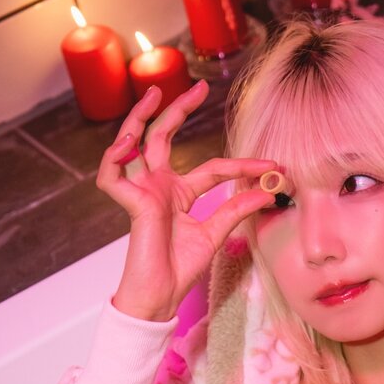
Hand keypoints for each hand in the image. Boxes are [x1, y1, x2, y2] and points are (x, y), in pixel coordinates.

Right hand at [96, 82, 275, 320]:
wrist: (161, 296)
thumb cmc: (180, 270)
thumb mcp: (215, 234)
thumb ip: (236, 210)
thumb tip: (266, 191)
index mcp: (180, 194)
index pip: (213, 169)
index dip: (243, 166)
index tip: (272, 167)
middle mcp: (159, 187)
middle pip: (164, 137)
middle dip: (179, 110)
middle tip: (199, 88)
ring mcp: (142, 192)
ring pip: (133, 143)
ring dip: (139, 117)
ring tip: (153, 95)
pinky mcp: (130, 203)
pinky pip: (112, 174)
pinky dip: (115, 157)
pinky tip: (128, 144)